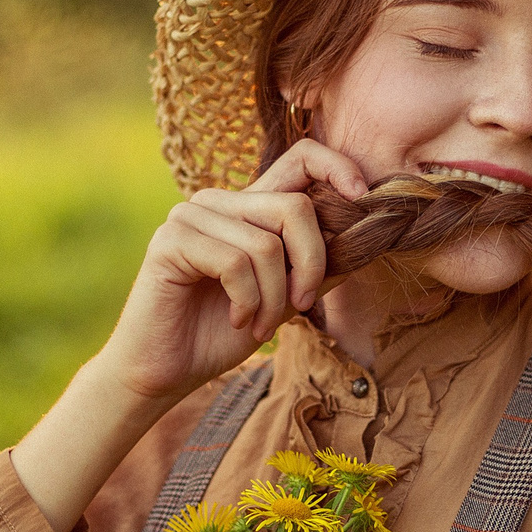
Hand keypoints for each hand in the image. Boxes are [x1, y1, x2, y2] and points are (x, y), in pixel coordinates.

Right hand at [92, 139, 371, 407]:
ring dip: (274, 299)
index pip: (300, 159)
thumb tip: (365, 240)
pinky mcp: (171, 240)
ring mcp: (190, 216)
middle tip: (301, 306)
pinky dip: (248, 302)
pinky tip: (236, 320)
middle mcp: (218, 202)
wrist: (166, 372)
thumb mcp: (285, 299)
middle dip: (310, 264)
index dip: (337, 167)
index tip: (362, 198)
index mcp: (247, 208)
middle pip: (295, 207)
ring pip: (266, 244)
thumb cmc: (222, 334)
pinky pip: (235, 263)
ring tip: (260, 325)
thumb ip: (317, 268)